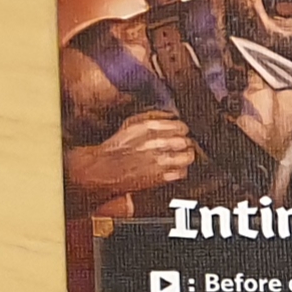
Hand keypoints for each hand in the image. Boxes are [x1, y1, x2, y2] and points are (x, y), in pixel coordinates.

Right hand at [68, 108, 198, 200]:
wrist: (104, 168)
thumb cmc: (118, 146)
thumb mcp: (132, 123)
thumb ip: (153, 116)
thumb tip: (172, 114)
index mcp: (149, 128)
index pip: (180, 126)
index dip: (182, 129)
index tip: (181, 132)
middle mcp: (156, 143)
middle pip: (186, 141)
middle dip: (186, 143)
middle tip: (183, 145)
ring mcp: (159, 161)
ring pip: (187, 157)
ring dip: (186, 156)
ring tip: (182, 156)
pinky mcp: (160, 177)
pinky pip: (182, 172)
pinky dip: (181, 170)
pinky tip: (174, 168)